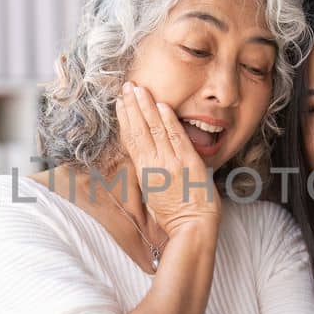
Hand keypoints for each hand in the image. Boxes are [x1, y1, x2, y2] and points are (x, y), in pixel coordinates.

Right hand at [113, 81, 218, 236]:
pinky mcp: (188, 163)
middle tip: (127, 86)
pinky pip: (176, 137)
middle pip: (139, 129)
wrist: (192, 227)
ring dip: (147, 106)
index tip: (120, 102)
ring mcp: (171, 163)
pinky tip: (162, 105)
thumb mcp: (153, 192)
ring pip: (155, 129)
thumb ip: (149, 171)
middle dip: (132, 105)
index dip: (125, 118)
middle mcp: (154, 164)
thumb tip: (147, 154)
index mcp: (144, 171)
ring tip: (139, 88)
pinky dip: (169, 120)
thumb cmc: (174, 215)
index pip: (131, 139)